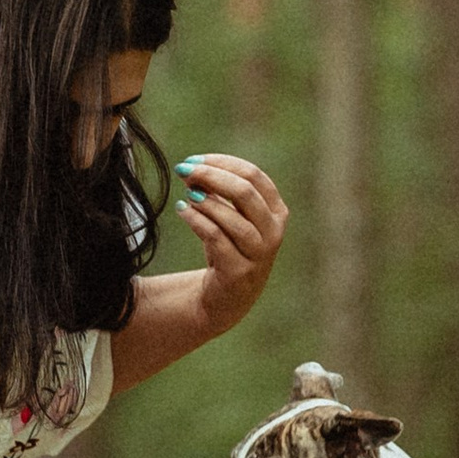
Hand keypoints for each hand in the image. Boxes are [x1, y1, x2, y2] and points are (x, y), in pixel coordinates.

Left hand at [174, 155, 287, 337]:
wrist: (227, 298)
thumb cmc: (228, 249)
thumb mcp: (227, 217)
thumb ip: (214, 192)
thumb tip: (191, 168)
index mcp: (276, 211)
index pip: (253, 175)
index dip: (222, 163)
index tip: (194, 159)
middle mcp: (273, 232)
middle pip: (246, 192)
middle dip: (212, 176)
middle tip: (184, 170)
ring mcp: (259, 254)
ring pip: (233, 218)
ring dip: (205, 202)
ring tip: (186, 195)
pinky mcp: (239, 272)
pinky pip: (216, 239)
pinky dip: (197, 221)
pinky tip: (182, 210)